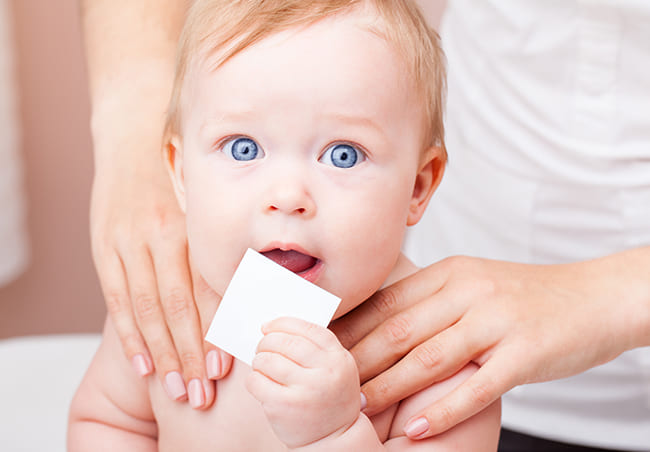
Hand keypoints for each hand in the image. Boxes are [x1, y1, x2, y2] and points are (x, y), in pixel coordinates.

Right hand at [90, 147, 232, 407]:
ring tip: (174, 388)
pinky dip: (129, 336)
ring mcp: (128, 244)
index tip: (225, 367)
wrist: (131, 144)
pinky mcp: (104, 250)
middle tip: (202, 393)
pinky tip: (143, 364)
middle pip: (177, 306)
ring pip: (146, 309)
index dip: (216, 330)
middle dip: (190, 353)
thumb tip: (253, 293)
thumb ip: (219, 247)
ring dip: (162, 353)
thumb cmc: (180, 183)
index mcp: (192, 229)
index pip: (206, 288)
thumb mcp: (203, 207)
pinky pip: (117, 300)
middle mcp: (161, 237)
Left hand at [246, 317, 359, 448]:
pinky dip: (253, 379)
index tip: (269, 326)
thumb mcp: (335, 369)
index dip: (283, 323)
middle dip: (267, 341)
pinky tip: (261, 384)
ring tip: (263, 366)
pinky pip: (256, 381)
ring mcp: (305, 391)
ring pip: (267, 360)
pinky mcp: (284, 406)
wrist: (334, 438)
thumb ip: (315, 348)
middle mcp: (325, 373)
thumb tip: (274, 327)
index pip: (308, 329)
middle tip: (262, 347)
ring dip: (259, 360)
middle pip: (285, 342)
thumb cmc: (328, 397)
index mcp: (339, 358)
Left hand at [331, 255, 639, 437]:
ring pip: (429, 358)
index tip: (321, 350)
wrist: (592, 297)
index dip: (351, 329)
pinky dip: (441, 410)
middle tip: (328, 385)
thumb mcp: (472, 282)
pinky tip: (416, 429)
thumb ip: (430, 299)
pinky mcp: (524, 353)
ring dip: (390, 387)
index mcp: (450, 274)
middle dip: (358, 361)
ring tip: (359, 408)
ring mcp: (497, 322)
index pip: (387, 302)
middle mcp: (468, 293)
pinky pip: (476, 387)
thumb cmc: (525, 295)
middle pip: (400, 331)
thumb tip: (380, 323)